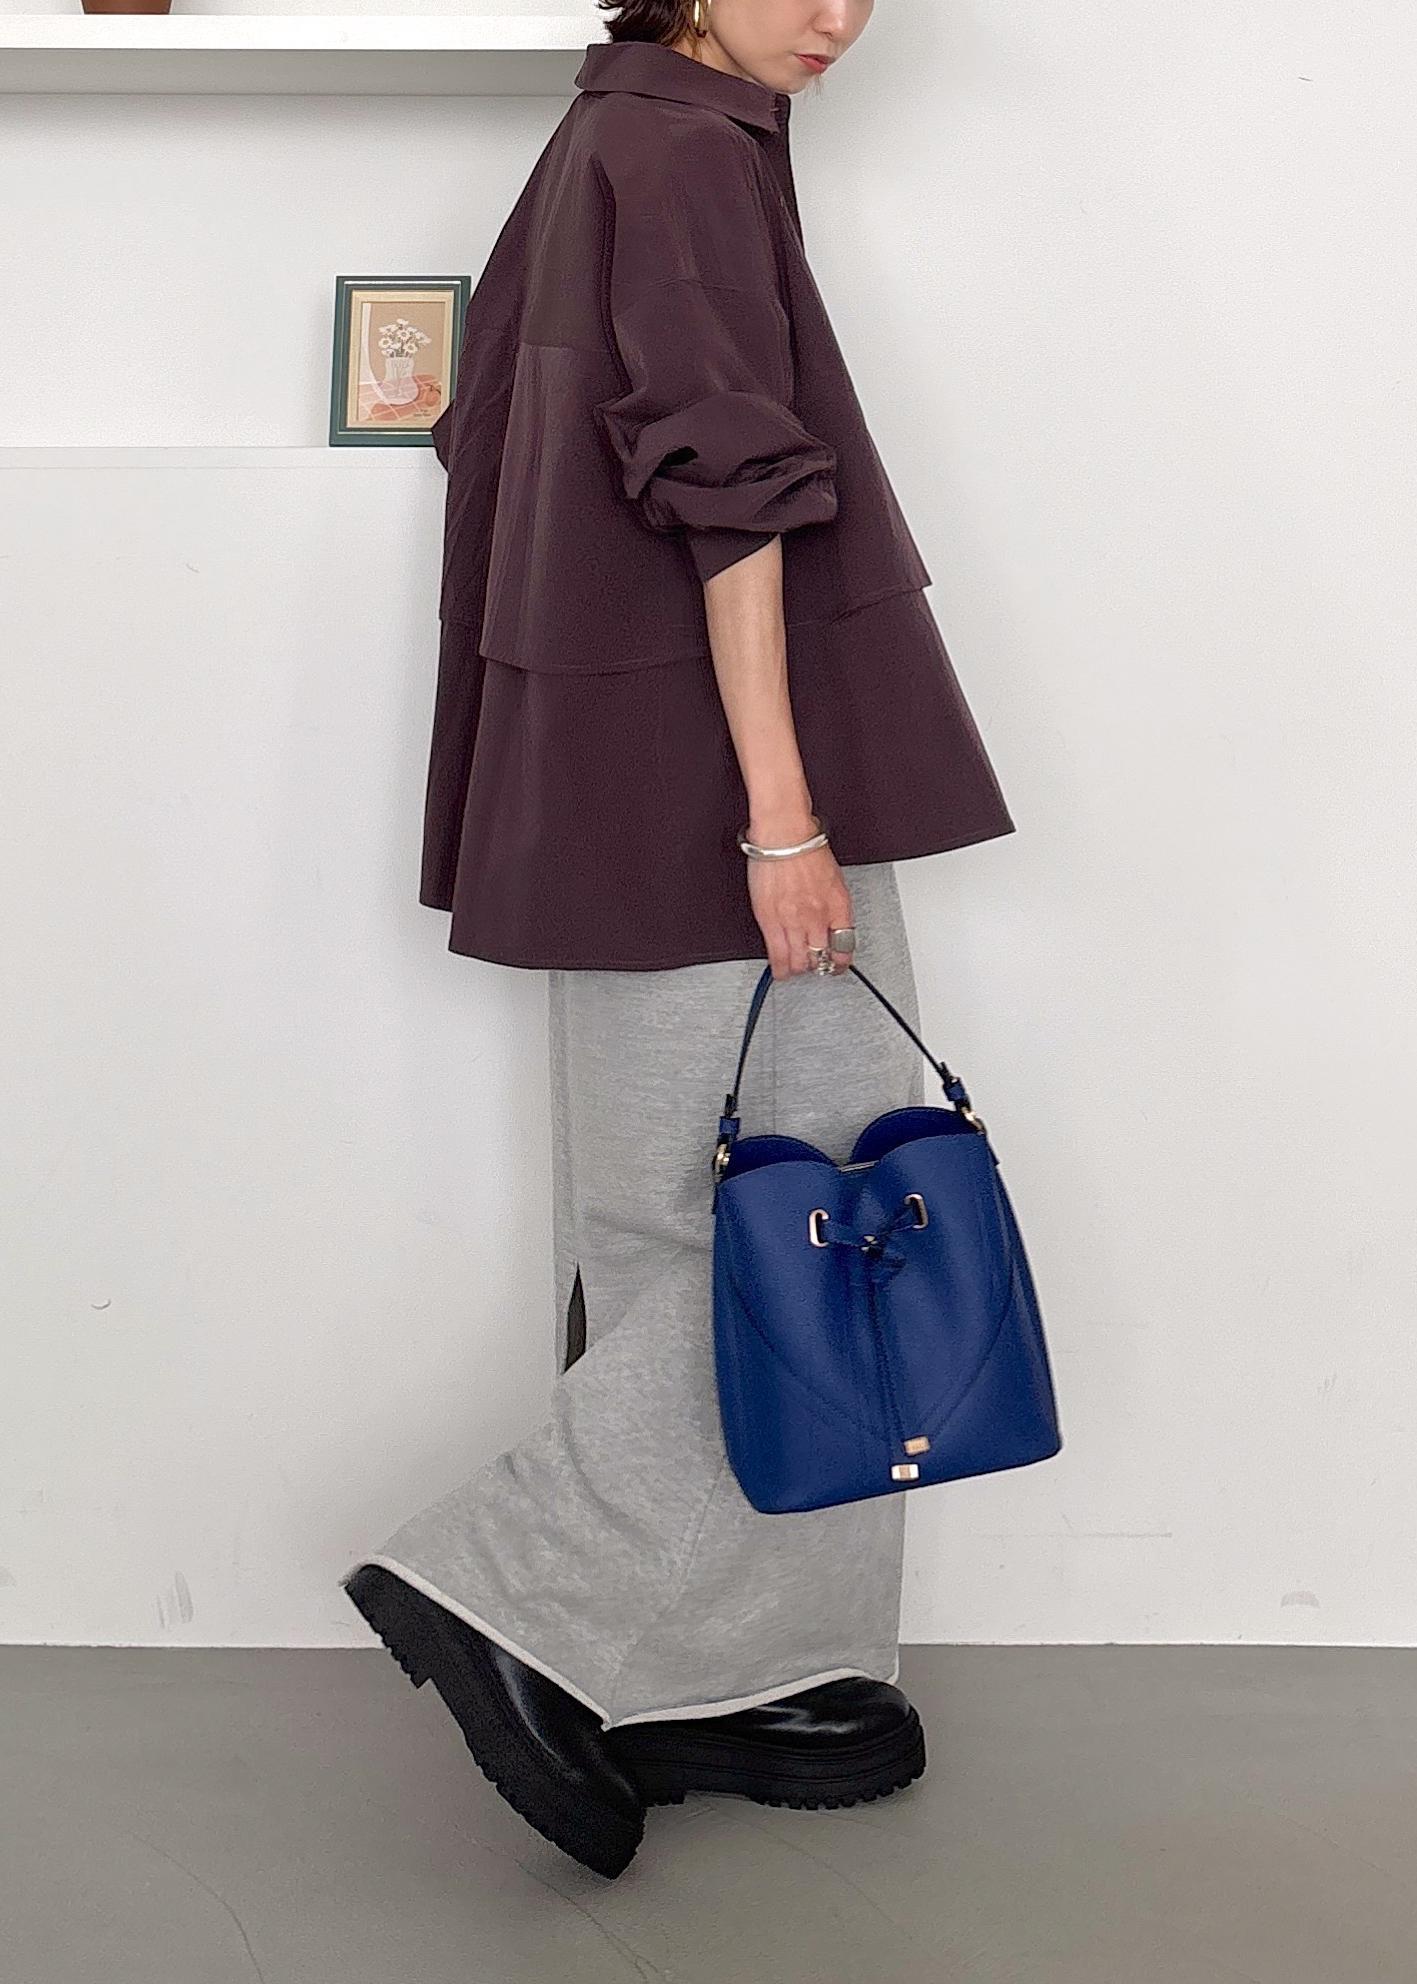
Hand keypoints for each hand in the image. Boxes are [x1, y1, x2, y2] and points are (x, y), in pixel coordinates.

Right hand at [745, 840, 855, 980]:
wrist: (784, 835)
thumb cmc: (806, 849)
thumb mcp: (833, 880)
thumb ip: (832, 905)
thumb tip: (830, 925)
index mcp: (838, 906)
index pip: (845, 946)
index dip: (841, 961)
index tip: (838, 965)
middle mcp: (819, 916)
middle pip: (822, 957)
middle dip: (819, 966)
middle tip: (814, 966)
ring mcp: (794, 920)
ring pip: (800, 961)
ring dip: (799, 969)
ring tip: (796, 969)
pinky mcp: (770, 921)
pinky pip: (778, 955)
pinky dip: (780, 968)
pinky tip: (780, 971)